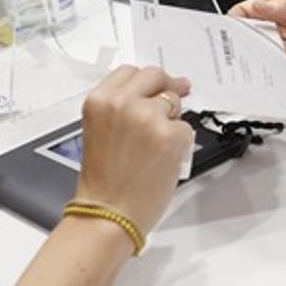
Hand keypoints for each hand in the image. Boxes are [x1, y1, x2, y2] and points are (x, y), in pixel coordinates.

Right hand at [74, 66, 193, 236]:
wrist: (109, 213)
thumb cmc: (104, 182)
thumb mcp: (100, 131)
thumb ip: (122, 109)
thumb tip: (153, 97)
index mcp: (100, 101)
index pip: (130, 72)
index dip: (147, 80)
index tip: (158, 84)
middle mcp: (123, 103)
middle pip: (155, 76)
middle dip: (167, 85)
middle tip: (180, 91)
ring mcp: (148, 117)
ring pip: (173, 101)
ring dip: (172, 118)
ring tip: (157, 147)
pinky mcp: (171, 134)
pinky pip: (185, 128)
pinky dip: (180, 142)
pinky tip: (165, 159)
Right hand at [230, 0, 285, 67]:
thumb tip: (263, 6)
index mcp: (283, 1)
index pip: (251, 11)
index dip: (239, 21)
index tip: (233, 32)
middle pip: (257, 35)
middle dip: (252, 44)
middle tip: (251, 51)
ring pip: (272, 53)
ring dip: (271, 58)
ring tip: (275, 57)